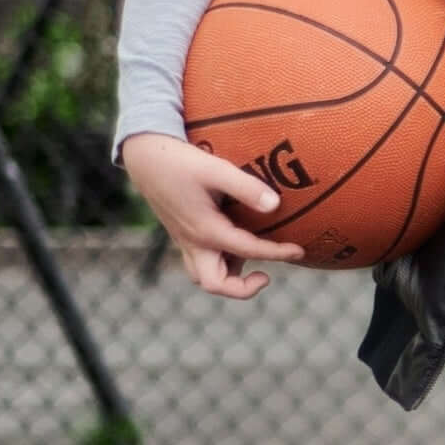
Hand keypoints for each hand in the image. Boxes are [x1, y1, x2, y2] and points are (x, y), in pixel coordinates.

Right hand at [121, 132, 303, 298]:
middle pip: (214, 284)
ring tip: (253, 257)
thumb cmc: (180, 160)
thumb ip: (246, 187)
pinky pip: (201, 260)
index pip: (248, 250)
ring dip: (229, 276)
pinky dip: (220, 261)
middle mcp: (193, 242)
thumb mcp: (216, 169)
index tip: (299, 251)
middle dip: (241, 288)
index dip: (277, 253)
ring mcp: (185, 240)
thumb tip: (276, 206)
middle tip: (266, 274)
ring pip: (205, 276)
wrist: (144, 156)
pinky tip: (237, 240)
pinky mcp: (183, 233)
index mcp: (205, 230)